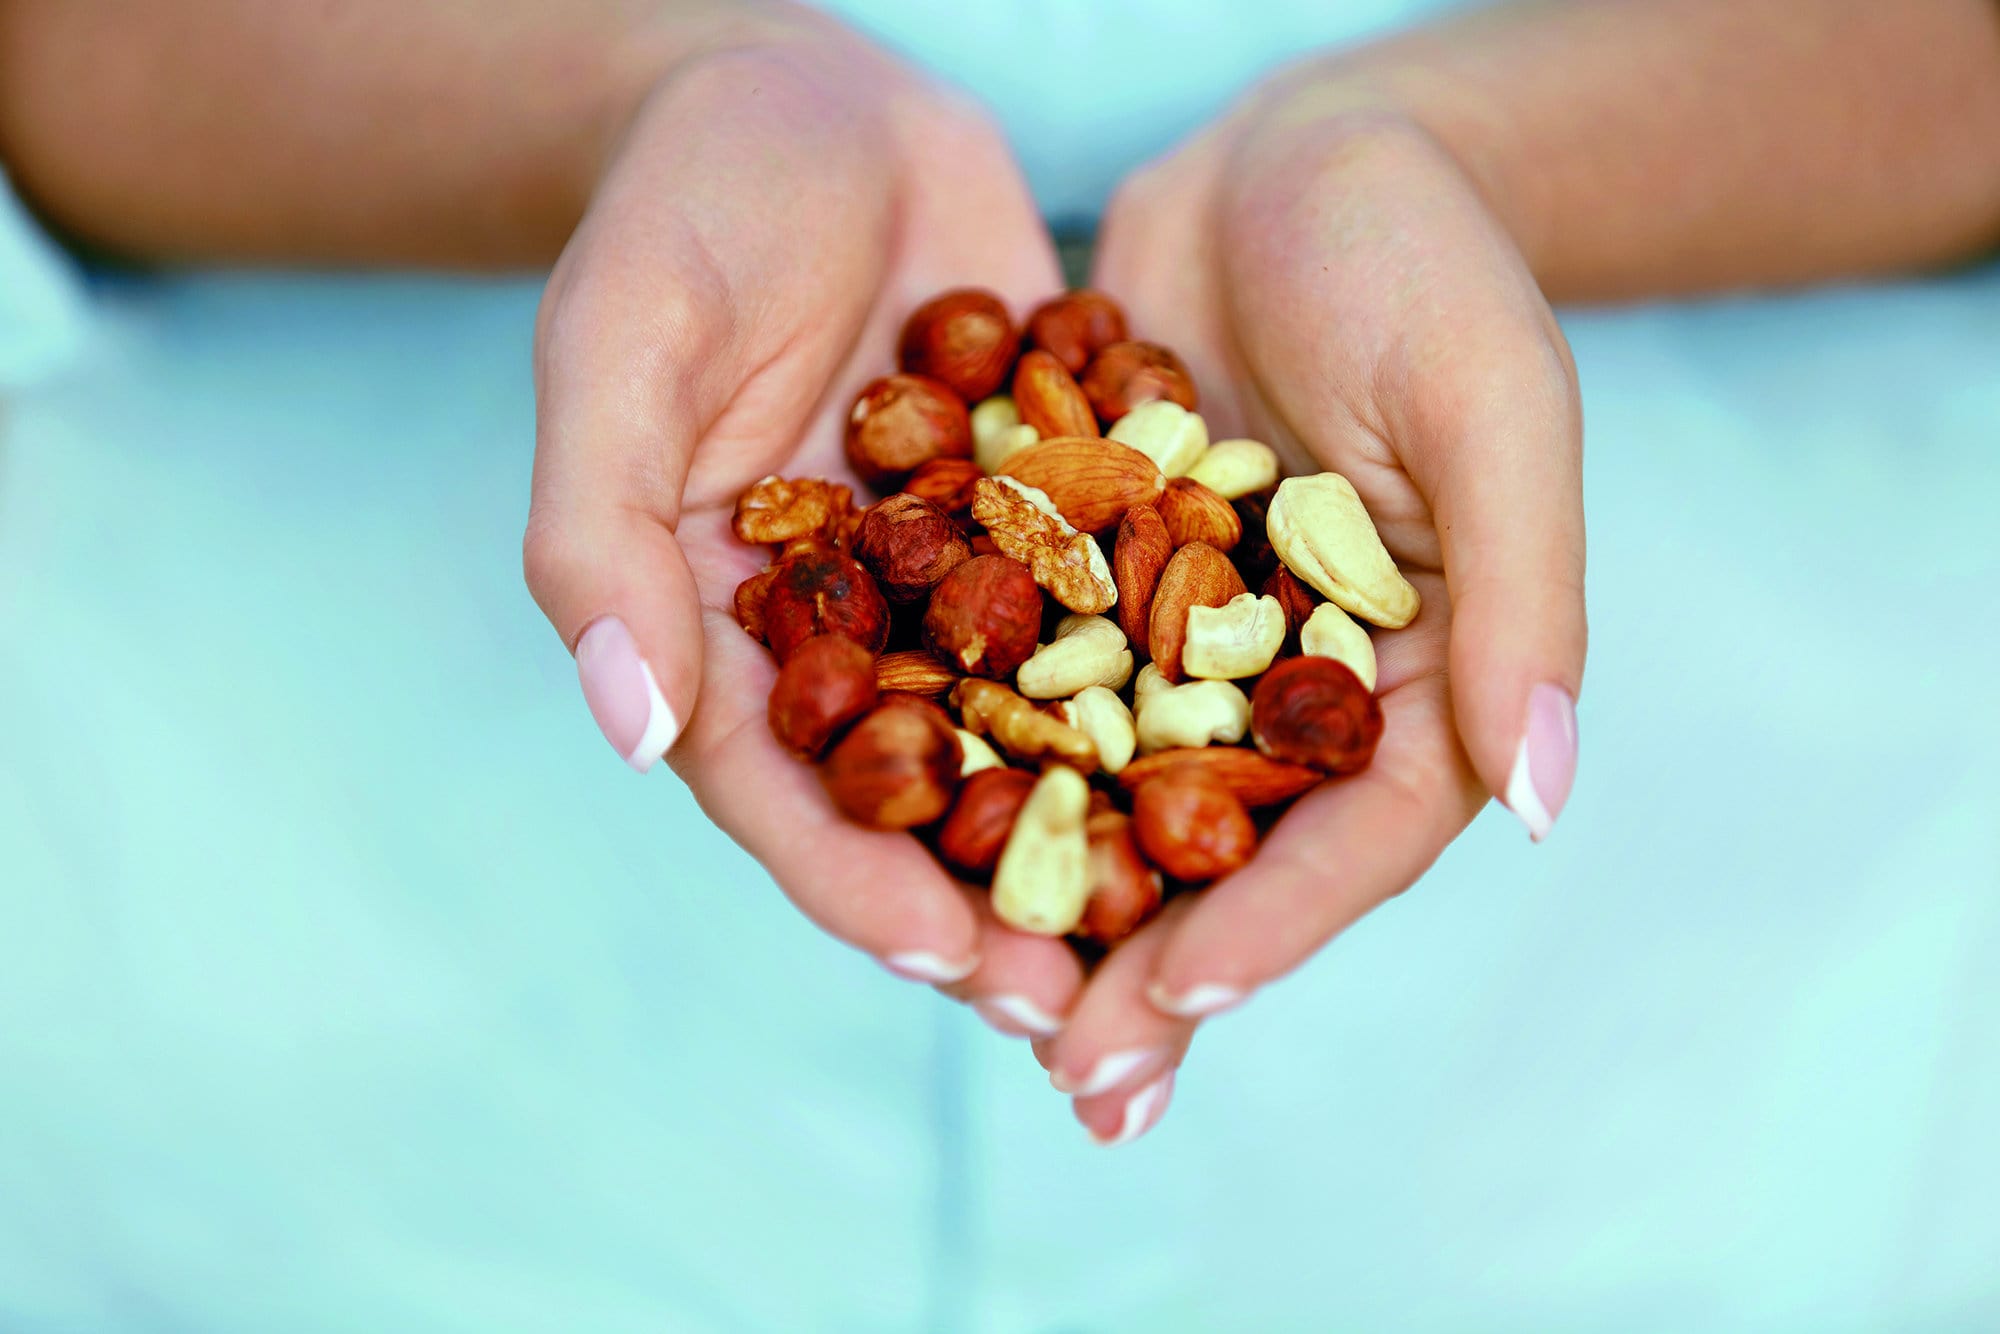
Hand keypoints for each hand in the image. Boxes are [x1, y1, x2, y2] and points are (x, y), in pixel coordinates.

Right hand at [524, 14, 1086, 1018]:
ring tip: (1183, 921)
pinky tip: (1254, 749)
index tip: (943, 957)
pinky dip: (1171, 685)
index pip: (778, 783)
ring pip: (1028, 732)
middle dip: (989, 898)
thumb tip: (630, 735)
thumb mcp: (618, 348)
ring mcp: (952, 575)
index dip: (850, 878)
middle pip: (914, 791)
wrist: (814, 90)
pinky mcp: (1052, 514)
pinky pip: (1113, 612)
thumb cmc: (686, 205)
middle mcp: (844, 623)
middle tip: (1084, 1001)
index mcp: (722, 622)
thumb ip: (603, 541)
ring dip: (1094, 830)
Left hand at [1041, 95, 1586, 1140]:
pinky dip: (973, 759)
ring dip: (1054, 905)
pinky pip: (1025, 686)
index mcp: (1418, 670)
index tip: (1187, 997)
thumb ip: (1522, 599)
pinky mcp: (1088, 582)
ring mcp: (1183, 638)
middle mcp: (1295, 679)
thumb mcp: (1494, 405)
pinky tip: (899, 832)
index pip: (1360, 831)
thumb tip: (1547, 797)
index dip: (1282, 922)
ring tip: (977, 1003)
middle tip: (1075, 1081)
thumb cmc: (1425, 256)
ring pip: (1115, 797)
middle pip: (1230, 849)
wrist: (1289, 149)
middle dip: (1157, 967)